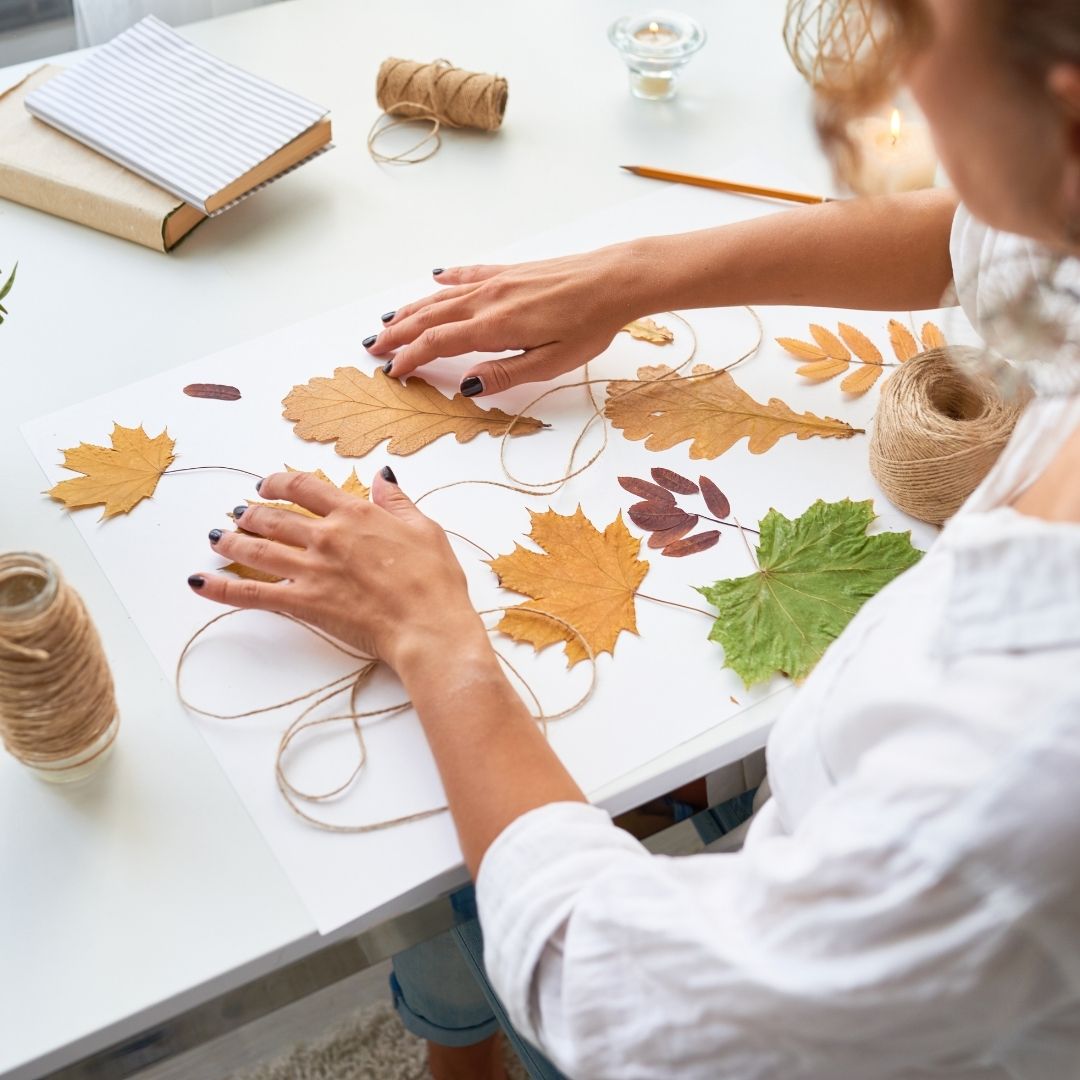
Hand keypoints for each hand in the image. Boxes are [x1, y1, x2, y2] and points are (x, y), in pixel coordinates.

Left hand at [187, 469, 489, 674]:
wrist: (427, 626)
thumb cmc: (434, 581)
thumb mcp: (424, 529)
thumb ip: (397, 502)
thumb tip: (383, 476)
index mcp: (355, 513)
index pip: (305, 486)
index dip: (279, 481)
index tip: (268, 484)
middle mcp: (326, 536)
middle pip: (273, 516)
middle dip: (250, 512)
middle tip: (238, 513)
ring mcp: (311, 569)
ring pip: (257, 549)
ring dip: (231, 541)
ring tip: (216, 537)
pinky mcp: (303, 602)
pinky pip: (252, 593)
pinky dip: (221, 588)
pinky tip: (199, 581)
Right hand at [364, 244, 649, 395]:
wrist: (615, 280)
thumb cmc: (589, 325)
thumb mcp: (550, 363)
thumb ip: (505, 374)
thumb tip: (465, 385)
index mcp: (494, 327)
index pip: (438, 343)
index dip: (410, 358)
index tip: (393, 372)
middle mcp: (488, 300)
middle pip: (430, 317)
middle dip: (399, 333)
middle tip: (374, 347)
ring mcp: (498, 282)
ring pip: (442, 296)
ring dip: (412, 309)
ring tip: (389, 320)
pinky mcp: (511, 271)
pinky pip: (468, 275)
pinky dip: (446, 280)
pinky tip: (434, 278)